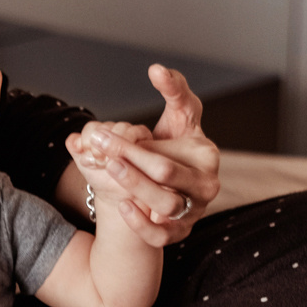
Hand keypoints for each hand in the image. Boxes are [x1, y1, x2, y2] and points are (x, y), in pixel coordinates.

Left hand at [65, 65, 219, 246]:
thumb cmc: (176, 144)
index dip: (135, 144)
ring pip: (165, 206)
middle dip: (128, 160)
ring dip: (134, 187)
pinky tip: (121, 204)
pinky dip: (140, 223)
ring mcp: (195, 212)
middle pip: (166, 176)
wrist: (171, 184)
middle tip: (98, 145)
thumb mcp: (178, 115)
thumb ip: (174, 90)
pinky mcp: (180, 233)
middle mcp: (207, 186)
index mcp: (207, 156)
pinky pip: (161, 237)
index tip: (104, 132)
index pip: (170, 153)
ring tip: (110, 166)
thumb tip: (156, 69)